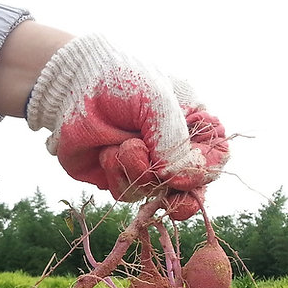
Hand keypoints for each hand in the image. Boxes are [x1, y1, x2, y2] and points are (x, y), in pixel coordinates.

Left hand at [26, 34, 227, 217]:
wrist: (72, 86)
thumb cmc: (120, 81)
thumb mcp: (156, 100)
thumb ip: (171, 139)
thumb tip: (176, 178)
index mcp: (193, 126)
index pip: (215, 158)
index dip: (205, 172)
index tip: (183, 174)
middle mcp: (172, 150)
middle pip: (190, 189)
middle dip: (182, 199)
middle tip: (175, 206)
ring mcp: (145, 166)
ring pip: (154, 192)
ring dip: (136, 172)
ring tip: (121, 143)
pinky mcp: (118, 177)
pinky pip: (126, 193)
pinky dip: (116, 174)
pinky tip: (105, 152)